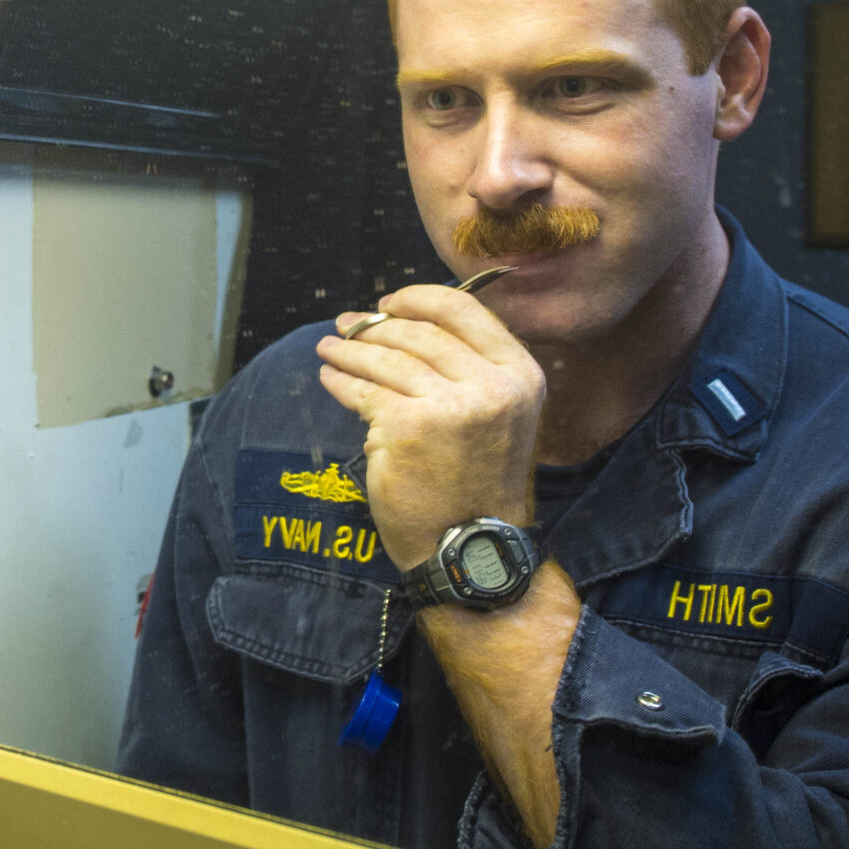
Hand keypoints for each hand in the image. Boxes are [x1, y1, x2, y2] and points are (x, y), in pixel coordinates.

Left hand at [316, 283, 546, 567]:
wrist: (471, 548)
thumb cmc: (479, 483)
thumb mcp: (501, 417)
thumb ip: (470, 370)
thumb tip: (409, 324)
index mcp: (520, 375)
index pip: (464, 312)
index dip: (418, 300)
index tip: (389, 302)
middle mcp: (492, 387)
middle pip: (419, 334)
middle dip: (375, 326)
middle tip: (346, 325)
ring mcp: (450, 407)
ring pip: (388, 361)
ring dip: (350, 350)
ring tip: (328, 348)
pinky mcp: (408, 428)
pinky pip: (365, 393)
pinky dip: (341, 382)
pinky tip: (330, 378)